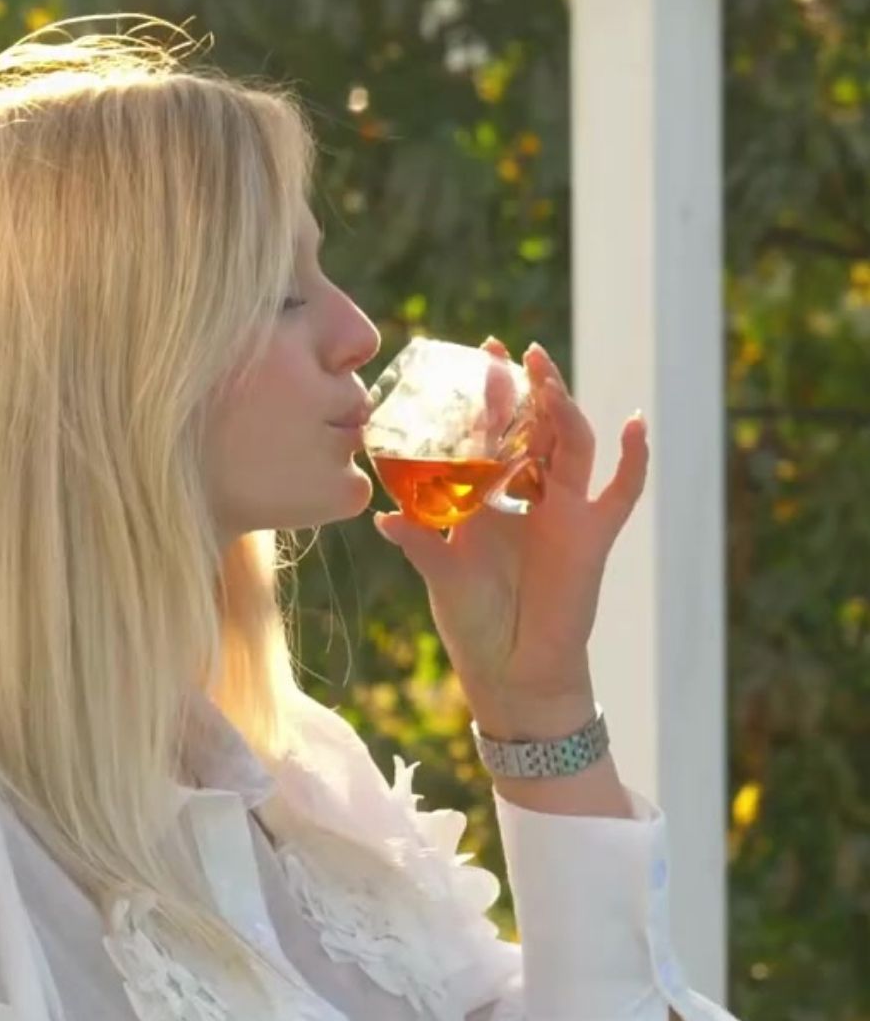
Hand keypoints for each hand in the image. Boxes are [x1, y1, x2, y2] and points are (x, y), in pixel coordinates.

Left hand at [372, 338, 648, 718]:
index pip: (491, 433)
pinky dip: (634, 460)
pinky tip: (636, 423)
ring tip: (546, 375)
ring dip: (562, 408)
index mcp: (490, 496)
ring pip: (572, 445)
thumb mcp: (442, 574)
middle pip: (534, 427)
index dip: (487, 397)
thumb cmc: (474, 621)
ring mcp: (564, 511)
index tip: (476, 356)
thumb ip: (420, 542)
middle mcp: (529, 495)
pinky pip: (621, 492)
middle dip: (525, 388)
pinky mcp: (592, 535)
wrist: (513, 670)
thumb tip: (383, 515)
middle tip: (510, 350)